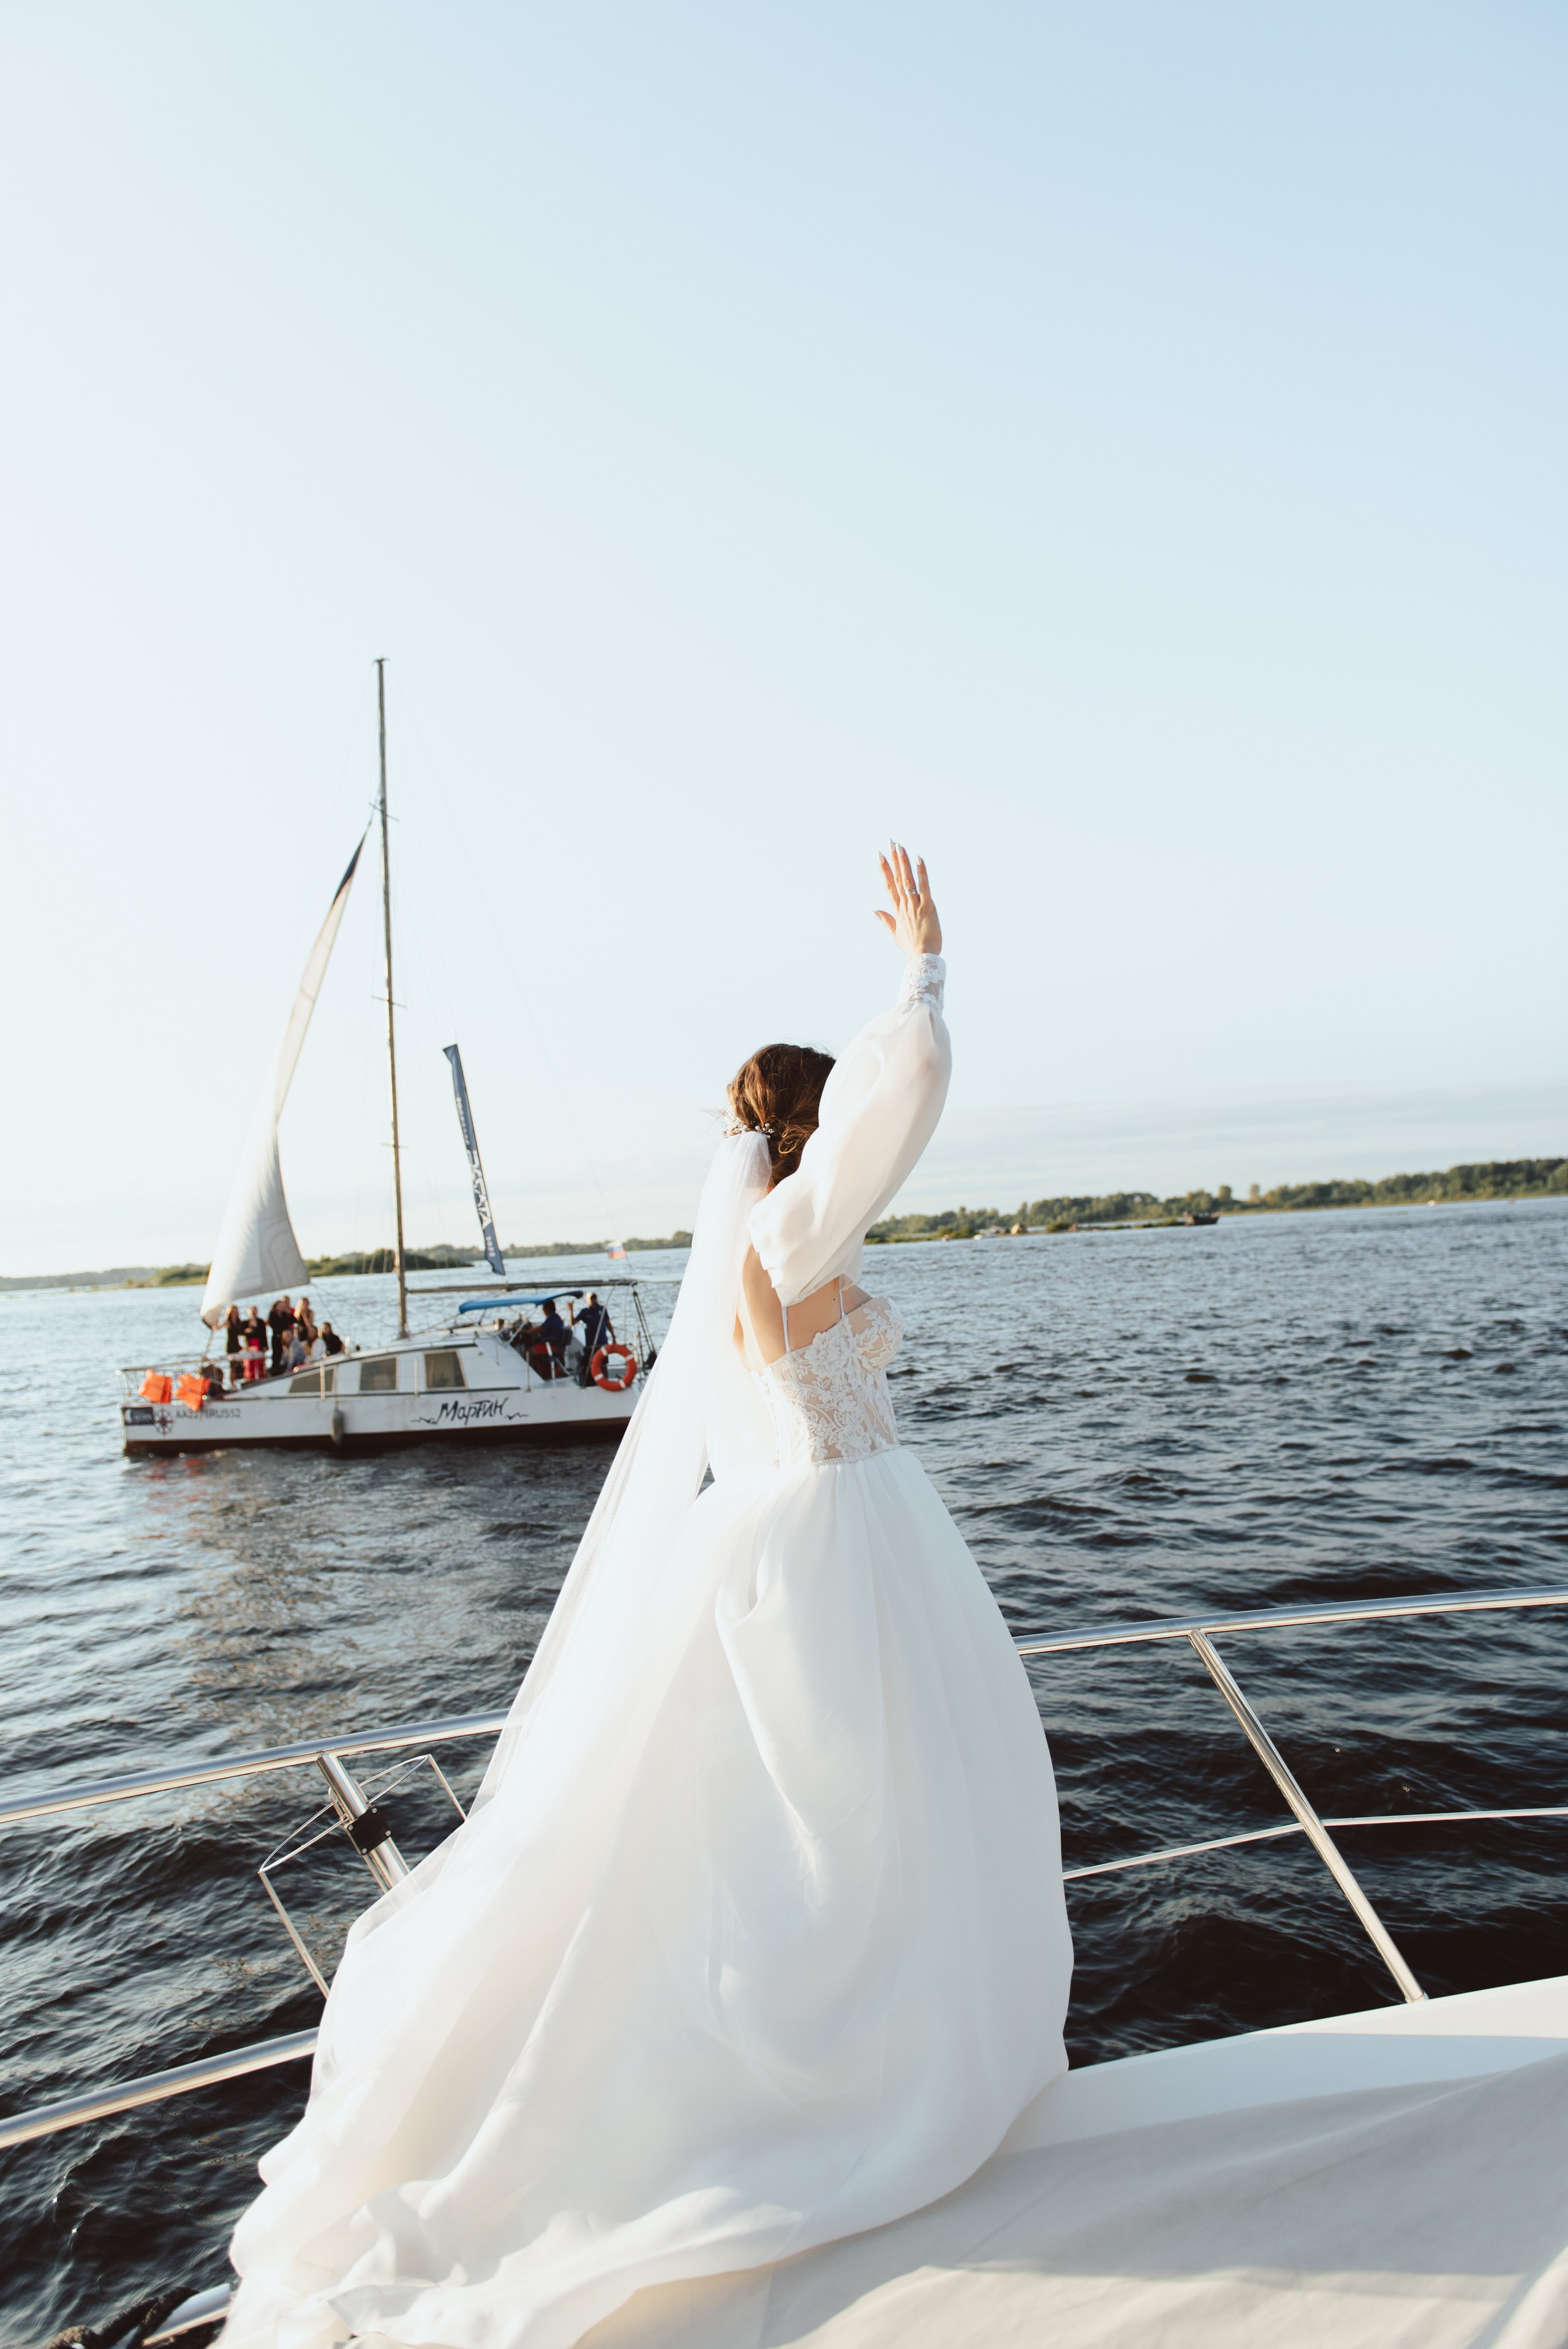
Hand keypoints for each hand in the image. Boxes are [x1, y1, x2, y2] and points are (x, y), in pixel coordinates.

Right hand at [875, 842, 941, 956]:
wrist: (921, 956)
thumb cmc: (910, 947)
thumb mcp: (895, 934)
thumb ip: (885, 920)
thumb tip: (873, 910)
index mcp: (897, 910)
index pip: (888, 885)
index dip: (884, 869)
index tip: (879, 855)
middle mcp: (904, 905)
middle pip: (896, 878)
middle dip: (893, 859)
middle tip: (890, 843)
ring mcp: (915, 905)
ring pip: (907, 880)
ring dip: (903, 862)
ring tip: (899, 846)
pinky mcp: (928, 907)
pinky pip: (924, 886)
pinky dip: (921, 872)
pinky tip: (918, 859)